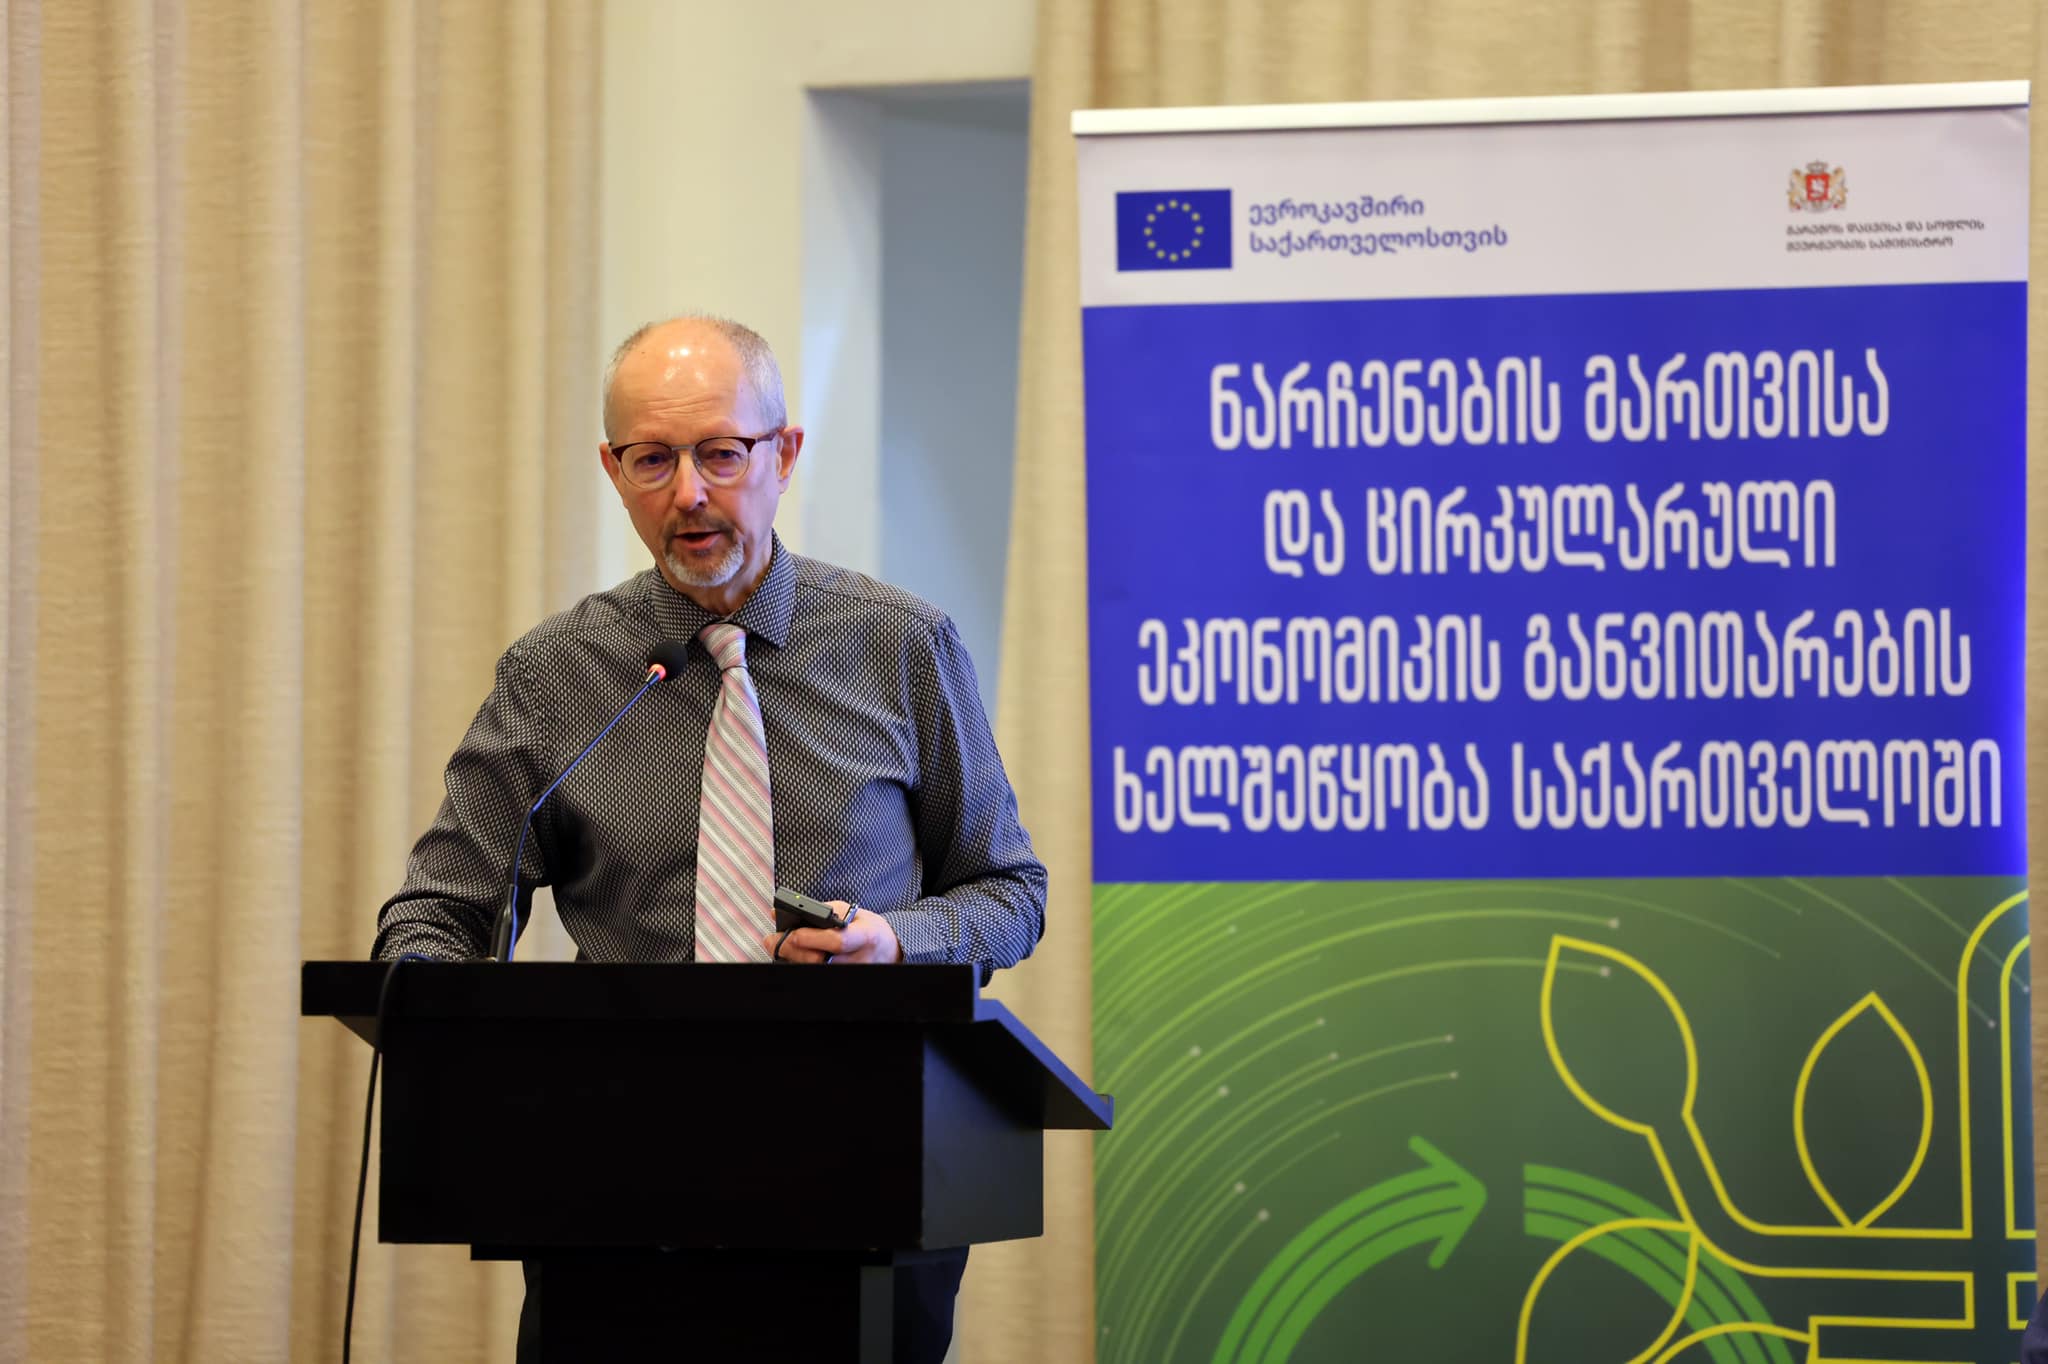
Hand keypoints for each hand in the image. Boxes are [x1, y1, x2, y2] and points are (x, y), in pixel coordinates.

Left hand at [763, 902, 902, 964]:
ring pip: (812, 971)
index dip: (812, 938)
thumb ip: (822, 910)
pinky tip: (790, 956)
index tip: (792, 932)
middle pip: (818, 960)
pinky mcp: (841, 982)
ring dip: (790, 958)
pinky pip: (815, 976)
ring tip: (776, 946)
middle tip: (772, 940)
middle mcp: (858, 960)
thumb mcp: (851, 912)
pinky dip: (799, 965)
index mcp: (864, 937)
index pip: (837, 942)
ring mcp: (849, 975)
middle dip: (791, 949)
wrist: (888, 949)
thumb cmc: (867, 928)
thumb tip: (790, 910)